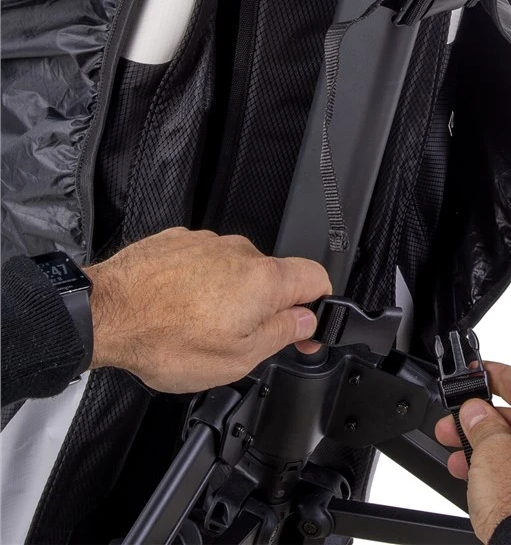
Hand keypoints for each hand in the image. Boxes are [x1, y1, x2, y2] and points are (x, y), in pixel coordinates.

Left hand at [84, 228, 330, 392]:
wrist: (103, 314)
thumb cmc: (164, 338)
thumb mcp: (236, 359)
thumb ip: (280, 334)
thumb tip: (305, 320)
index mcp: (264, 280)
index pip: (317, 277)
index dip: (319, 305)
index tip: (305, 327)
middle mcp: (241, 252)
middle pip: (274, 277)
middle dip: (266, 307)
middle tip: (242, 339)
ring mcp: (208, 242)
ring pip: (237, 269)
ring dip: (230, 294)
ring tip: (199, 325)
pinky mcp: (180, 240)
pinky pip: (205, 261)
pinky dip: (201, 282)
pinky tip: (180, 306)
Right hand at [435, 362, 510, 544]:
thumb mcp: (491, 452)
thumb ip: (481, 423)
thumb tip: (476, 411)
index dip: (498, 376)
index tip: (479, 372)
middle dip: (485, 422)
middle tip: (457, 421)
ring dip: (490, 451)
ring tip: (458, 457)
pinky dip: (508, 473)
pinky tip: (480, 480)